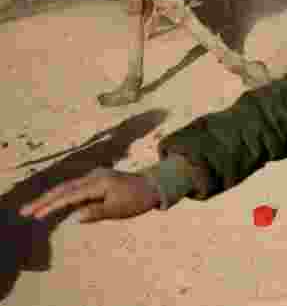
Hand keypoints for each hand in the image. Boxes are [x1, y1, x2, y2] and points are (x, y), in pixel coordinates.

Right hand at [19, 168, 160, 223]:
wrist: (154, 185)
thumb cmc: (137, 199)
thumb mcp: (118, 210)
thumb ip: (96, 213)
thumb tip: (74, 218)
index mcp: (99, 183)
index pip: (70, 195)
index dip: (52, 206)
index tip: (37, 215)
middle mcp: (94, 177)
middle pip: (64, 188)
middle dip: (43, 200)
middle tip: (25, 211)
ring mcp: (95, 176)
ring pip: (67, 186)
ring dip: (50, 197)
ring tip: (33, 209)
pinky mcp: (96, 179)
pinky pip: (74, 187)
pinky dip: (61, 195)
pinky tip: (51, 203)